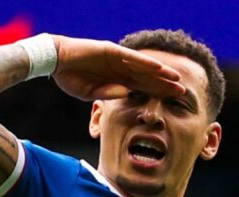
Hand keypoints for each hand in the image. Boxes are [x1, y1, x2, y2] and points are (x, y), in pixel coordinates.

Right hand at [50, 35, 184, 100]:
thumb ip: (107, 94)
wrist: (55, 61)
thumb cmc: (69, 77)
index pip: (141, 88)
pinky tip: (159, 68)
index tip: (171, 103)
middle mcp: (120, 69)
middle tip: (183, 93)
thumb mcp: (89, 92)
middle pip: (147, 78)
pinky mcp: (112, 51)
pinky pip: (132, 58)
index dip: (156, 94)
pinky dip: (145, 63)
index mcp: (116, 80)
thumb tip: (126, 95)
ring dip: (161, 73)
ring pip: (144, 68)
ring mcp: (117, 59)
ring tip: (177, 79)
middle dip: (164, 85)